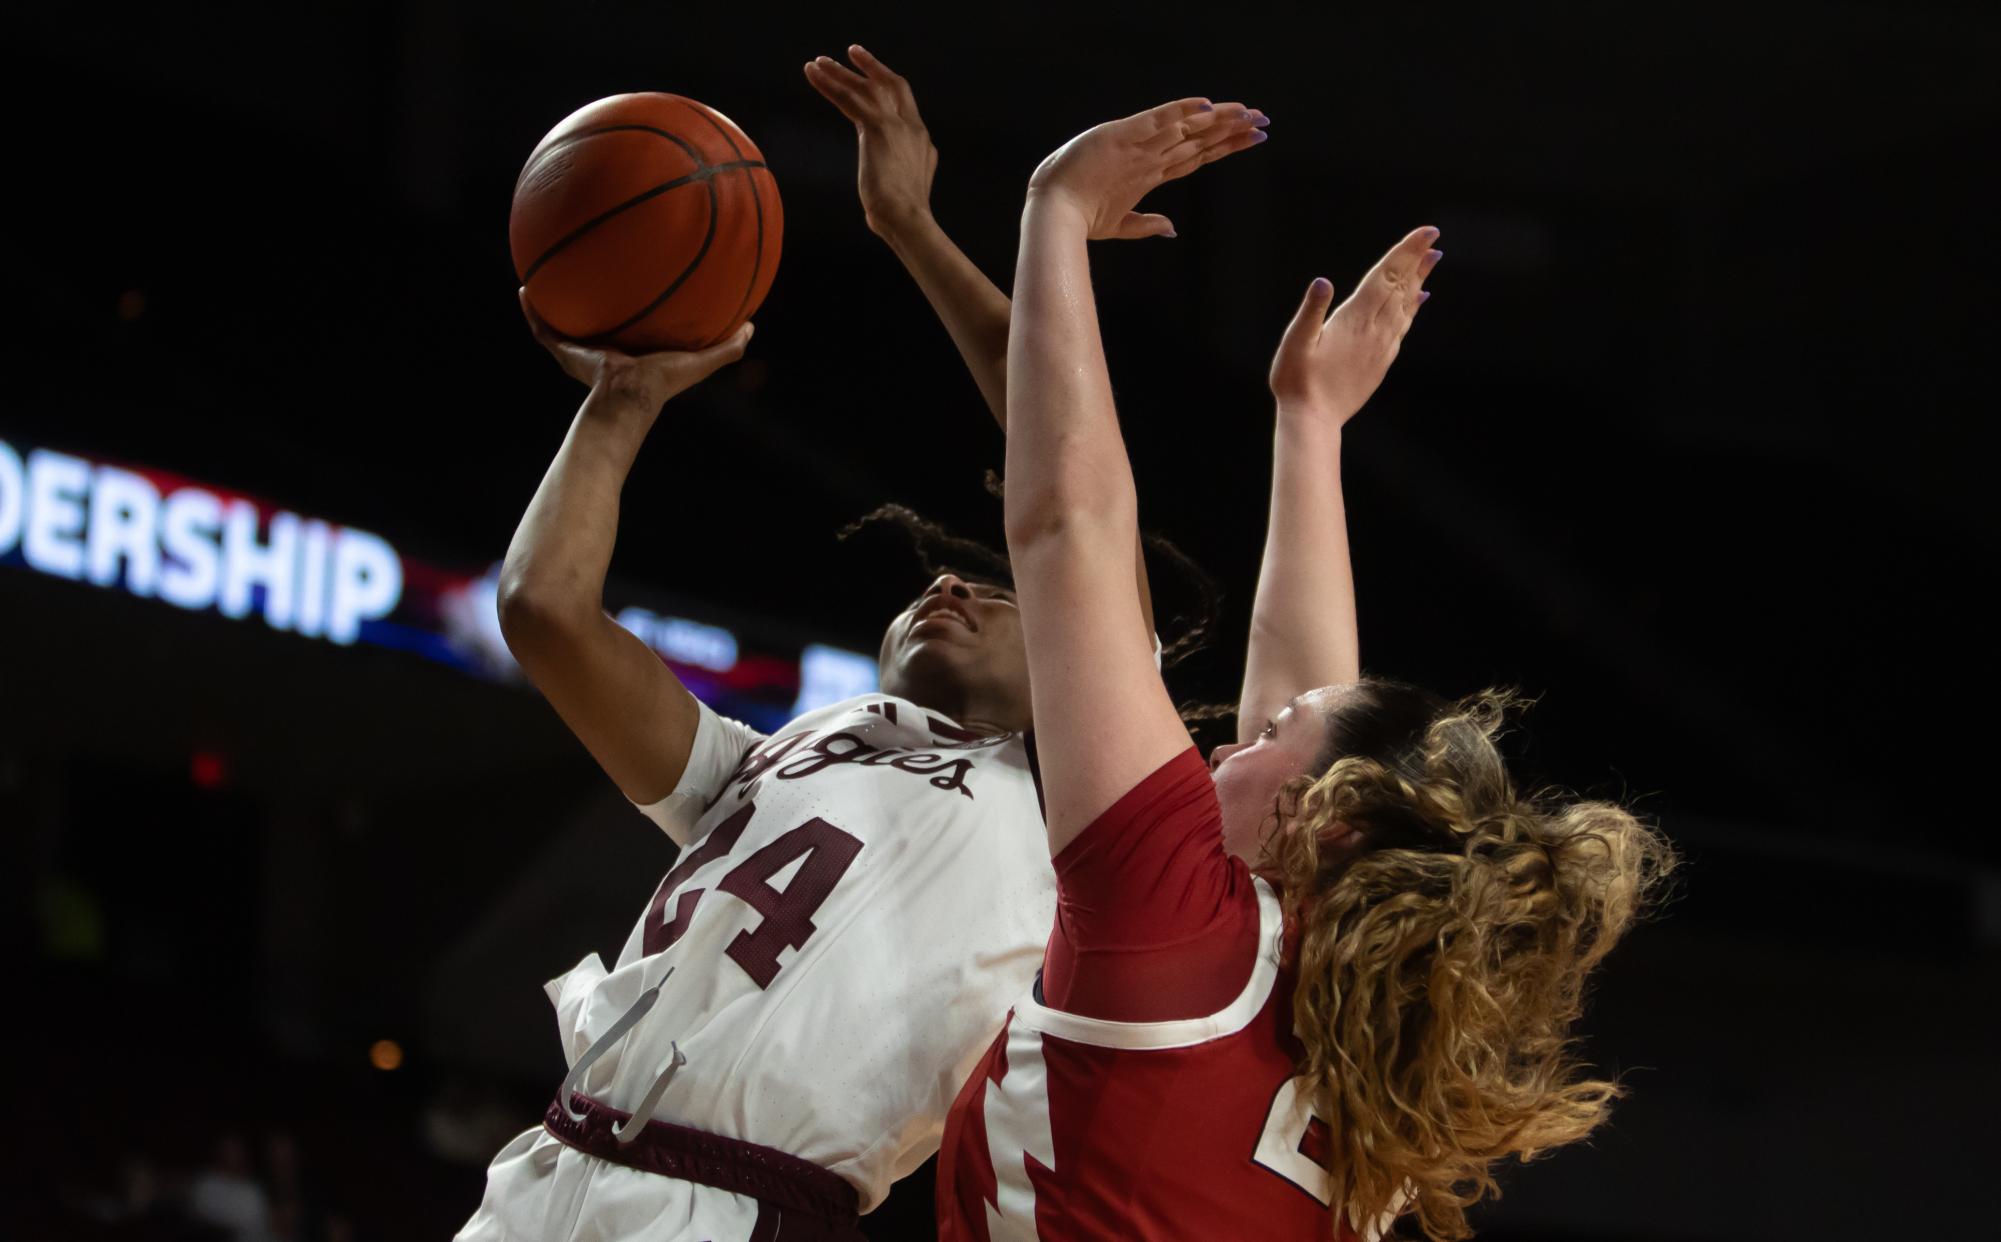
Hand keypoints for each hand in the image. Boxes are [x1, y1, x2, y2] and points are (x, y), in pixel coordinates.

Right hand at [519, 289, 751, 409]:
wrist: (627, 397)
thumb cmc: (661, 384)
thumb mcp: (698, 362)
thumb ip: (726, 348)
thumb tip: (752, 326)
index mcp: (632, 353)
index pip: (631, 328)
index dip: (631, 311)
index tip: (632, 288)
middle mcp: (602, 352)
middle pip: (594, 321)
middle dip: (590, 301)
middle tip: (589, 270)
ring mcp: (580, 352)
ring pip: (562, 322)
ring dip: (554, 301)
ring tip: (547, 272)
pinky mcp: (565, 350)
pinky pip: (542, 328)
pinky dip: (531, 310)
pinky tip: (524, 289)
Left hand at [803, 45, 937, 239]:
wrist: (907, 218)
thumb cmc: (903, 215)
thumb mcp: (908, 187)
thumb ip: (901, 171)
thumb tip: (889, 177)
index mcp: (922, 140)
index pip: (905, 104)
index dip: (888, 88)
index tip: (873, 79)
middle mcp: (911, 126)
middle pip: (892, 85)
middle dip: (873, 67)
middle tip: (853, 52)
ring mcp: (895, 125)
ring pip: (865, 88)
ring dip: (840, 72)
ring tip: (819, 62)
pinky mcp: (876, 128)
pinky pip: (847, 97)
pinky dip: (828, 83)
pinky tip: (812, 72)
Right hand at [1024, 98, 1266, 240]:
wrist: (1055, 213)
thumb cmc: (1078, 217)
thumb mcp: (1117, 223)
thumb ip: (1145, 224)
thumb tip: (1172, 230)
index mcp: (1148, 173)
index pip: (1196, 156)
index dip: (1224, 146)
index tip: (1252, 138)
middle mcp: (1148, 154)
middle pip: (1199, 139)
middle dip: (1232, 129)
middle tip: (1263, 119)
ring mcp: (1137, 144)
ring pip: (1186, 127)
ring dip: (1218, 119)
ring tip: (1250, 113)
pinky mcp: (1122, 135)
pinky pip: (1156, 119)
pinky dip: (1179, 110)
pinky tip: (1204, 104)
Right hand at [1268, 227, 1441, 423]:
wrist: (1314, 420)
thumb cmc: (1297, 381)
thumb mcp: (1295, 342)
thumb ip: (1311, 311)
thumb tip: (1323, 281)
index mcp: (1354, 319)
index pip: (1386, 276)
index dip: (1407, 252)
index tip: (1428, 233)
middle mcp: (1374, 330)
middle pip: (1401, 287)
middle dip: (1417, 261)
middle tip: (1434, 241)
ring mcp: (1380, 347)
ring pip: (1406, 306)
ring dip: (1418, 281)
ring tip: (1431, 261)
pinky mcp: (1380, 362)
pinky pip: (1403, 327)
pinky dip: (1413, 309)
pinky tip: (1418, 301)